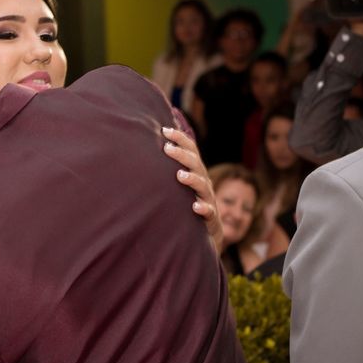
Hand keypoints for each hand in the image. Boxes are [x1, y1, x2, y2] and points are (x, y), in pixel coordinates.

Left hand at [162, 126, 222, 252]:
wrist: (206, 232)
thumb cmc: (187, 201)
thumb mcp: (179, 182)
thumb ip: (169, 165)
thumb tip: (152, 144)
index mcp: (195, 171)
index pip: (190, 150)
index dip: (180, 138)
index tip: (165, 130)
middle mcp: (203, 181)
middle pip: (195, 164)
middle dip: (182, 155)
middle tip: (167, 148)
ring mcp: (208, 198)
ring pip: (203, 185)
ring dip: (192, 179)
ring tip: (180, 175)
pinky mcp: (210, 216)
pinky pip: (209, 211)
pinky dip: (203, 208)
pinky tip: (195, 206)